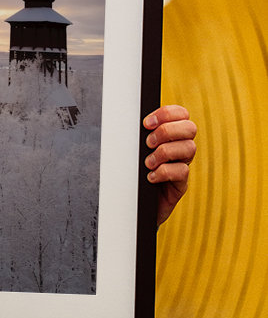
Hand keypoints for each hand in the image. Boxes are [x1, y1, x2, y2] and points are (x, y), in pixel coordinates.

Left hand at [143, 104, 196, 225]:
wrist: (133, 204)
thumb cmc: (132, 173)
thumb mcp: (134, 150)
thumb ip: (138, 135)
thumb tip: (128, 120)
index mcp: (171, 135)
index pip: (181, 114)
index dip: (167, 113)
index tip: (146, 123)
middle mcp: (180, 148)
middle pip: (190, 128)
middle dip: (167, 131)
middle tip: (148, 143)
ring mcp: (182, 166)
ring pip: (189, 148)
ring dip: (164, 152)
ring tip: (148, 163)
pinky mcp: (180, 184)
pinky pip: (182, 171)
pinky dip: (164, 172)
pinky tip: (150, 177)